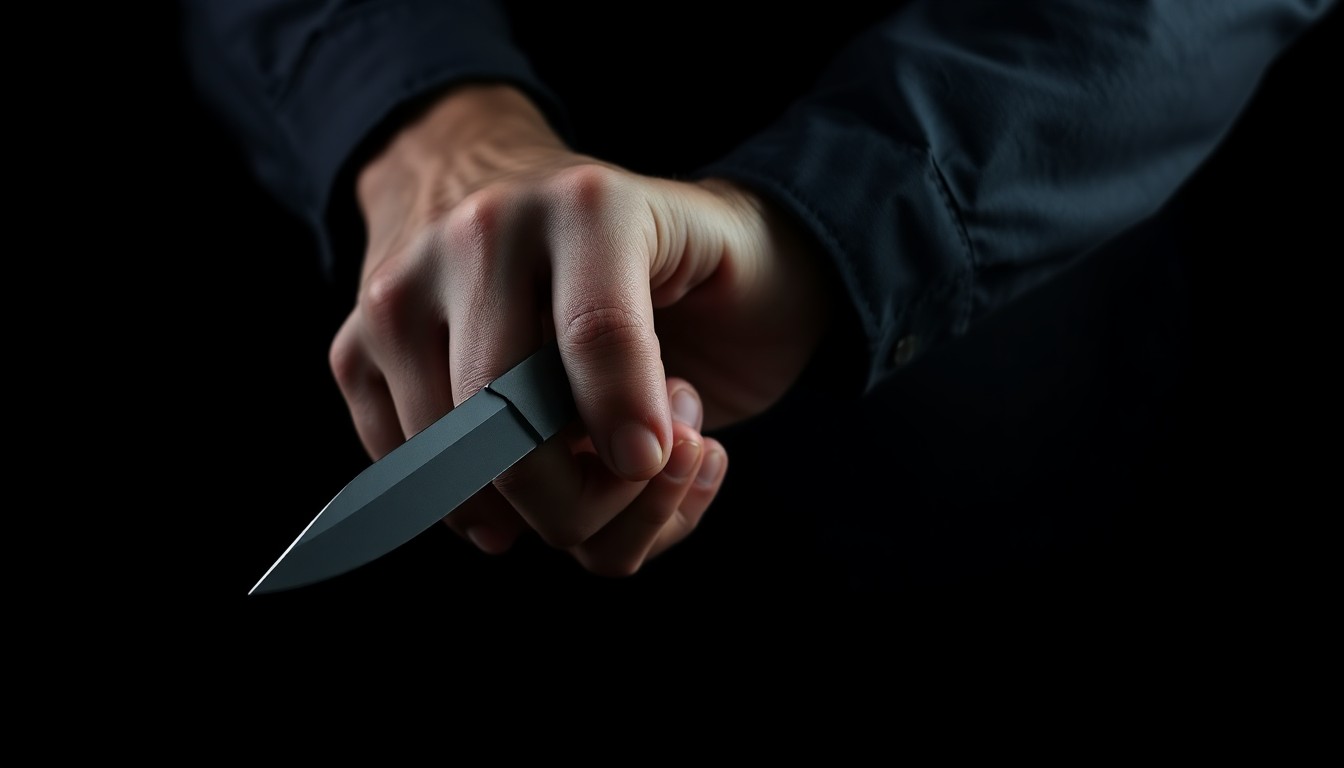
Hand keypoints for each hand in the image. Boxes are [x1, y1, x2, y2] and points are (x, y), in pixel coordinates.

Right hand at [328, 84, 831, 574]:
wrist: (508, 176)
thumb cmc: (650, 247)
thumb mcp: (729, 253)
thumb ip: (739, 332)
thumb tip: (640, 459)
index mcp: (585, 203)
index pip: (596, 334)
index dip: (630, 423)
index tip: (659, 461)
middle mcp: (480, 235)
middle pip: (507, 419)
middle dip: (584, 492)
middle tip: (633, 475)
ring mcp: (402, 292)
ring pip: (451, 464)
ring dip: (533, 502)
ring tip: (583, 446)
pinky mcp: (354, 346)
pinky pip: (405, 475)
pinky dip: (477, 509)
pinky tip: (530, 466)